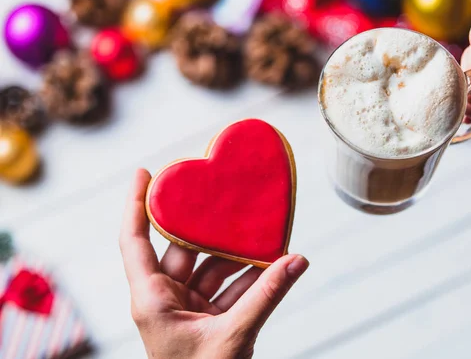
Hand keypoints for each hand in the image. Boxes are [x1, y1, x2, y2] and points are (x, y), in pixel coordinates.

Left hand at [119, 169, 308, 358]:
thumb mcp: (234, 336)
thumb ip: (266, 296)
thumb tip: (296, 261)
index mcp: (152, 300)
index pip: (135, 242)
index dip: (136, 205)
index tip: (143, 173)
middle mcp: (165, 299)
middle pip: (182, 249)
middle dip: (207, 227)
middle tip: (225, 198)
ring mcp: (186, 309)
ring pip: (211, 269)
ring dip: (237, 255)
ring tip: (263, 234)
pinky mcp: (206, 319)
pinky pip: (227, 288)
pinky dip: (248, 278)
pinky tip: (271, 263)